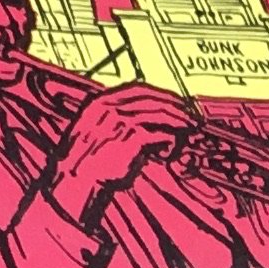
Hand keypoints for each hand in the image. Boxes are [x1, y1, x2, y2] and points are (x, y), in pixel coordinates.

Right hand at [44, 87, 192, 221]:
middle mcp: (112, 107)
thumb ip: (117, 120)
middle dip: (175, 107)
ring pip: (160, 115)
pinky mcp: (132, 138)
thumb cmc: (87, 159)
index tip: (177, 103)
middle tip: (191, 117)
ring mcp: (122, 121)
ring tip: (186, 133)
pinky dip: (169, 142)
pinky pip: (160, 135)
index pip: (139, 90)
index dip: (161, 95)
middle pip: (153, 100)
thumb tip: (145, 119)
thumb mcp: (97, 131)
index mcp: (102, 101)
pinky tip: (169, 151)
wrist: (77, 178)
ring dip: (177, 124)